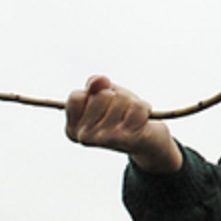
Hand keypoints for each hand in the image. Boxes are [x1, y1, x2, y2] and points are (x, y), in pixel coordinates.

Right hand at [65, 75, 182, 173]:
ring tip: (132, 116)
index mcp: (74, 128)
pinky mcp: (126, 139)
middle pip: (101, 95)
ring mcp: (104, 139)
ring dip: (131, 102)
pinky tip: (143, 119)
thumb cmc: (123, 115)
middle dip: (116, 97)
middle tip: (122, 112)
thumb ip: (96, 84)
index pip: (76, 96)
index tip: (103, 105)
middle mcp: (84, 137)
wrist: (147, 141)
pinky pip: (138, 106)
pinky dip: (145, 107)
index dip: (94, 93)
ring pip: (121, 98)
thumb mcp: (106, 95)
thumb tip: (100, 80)